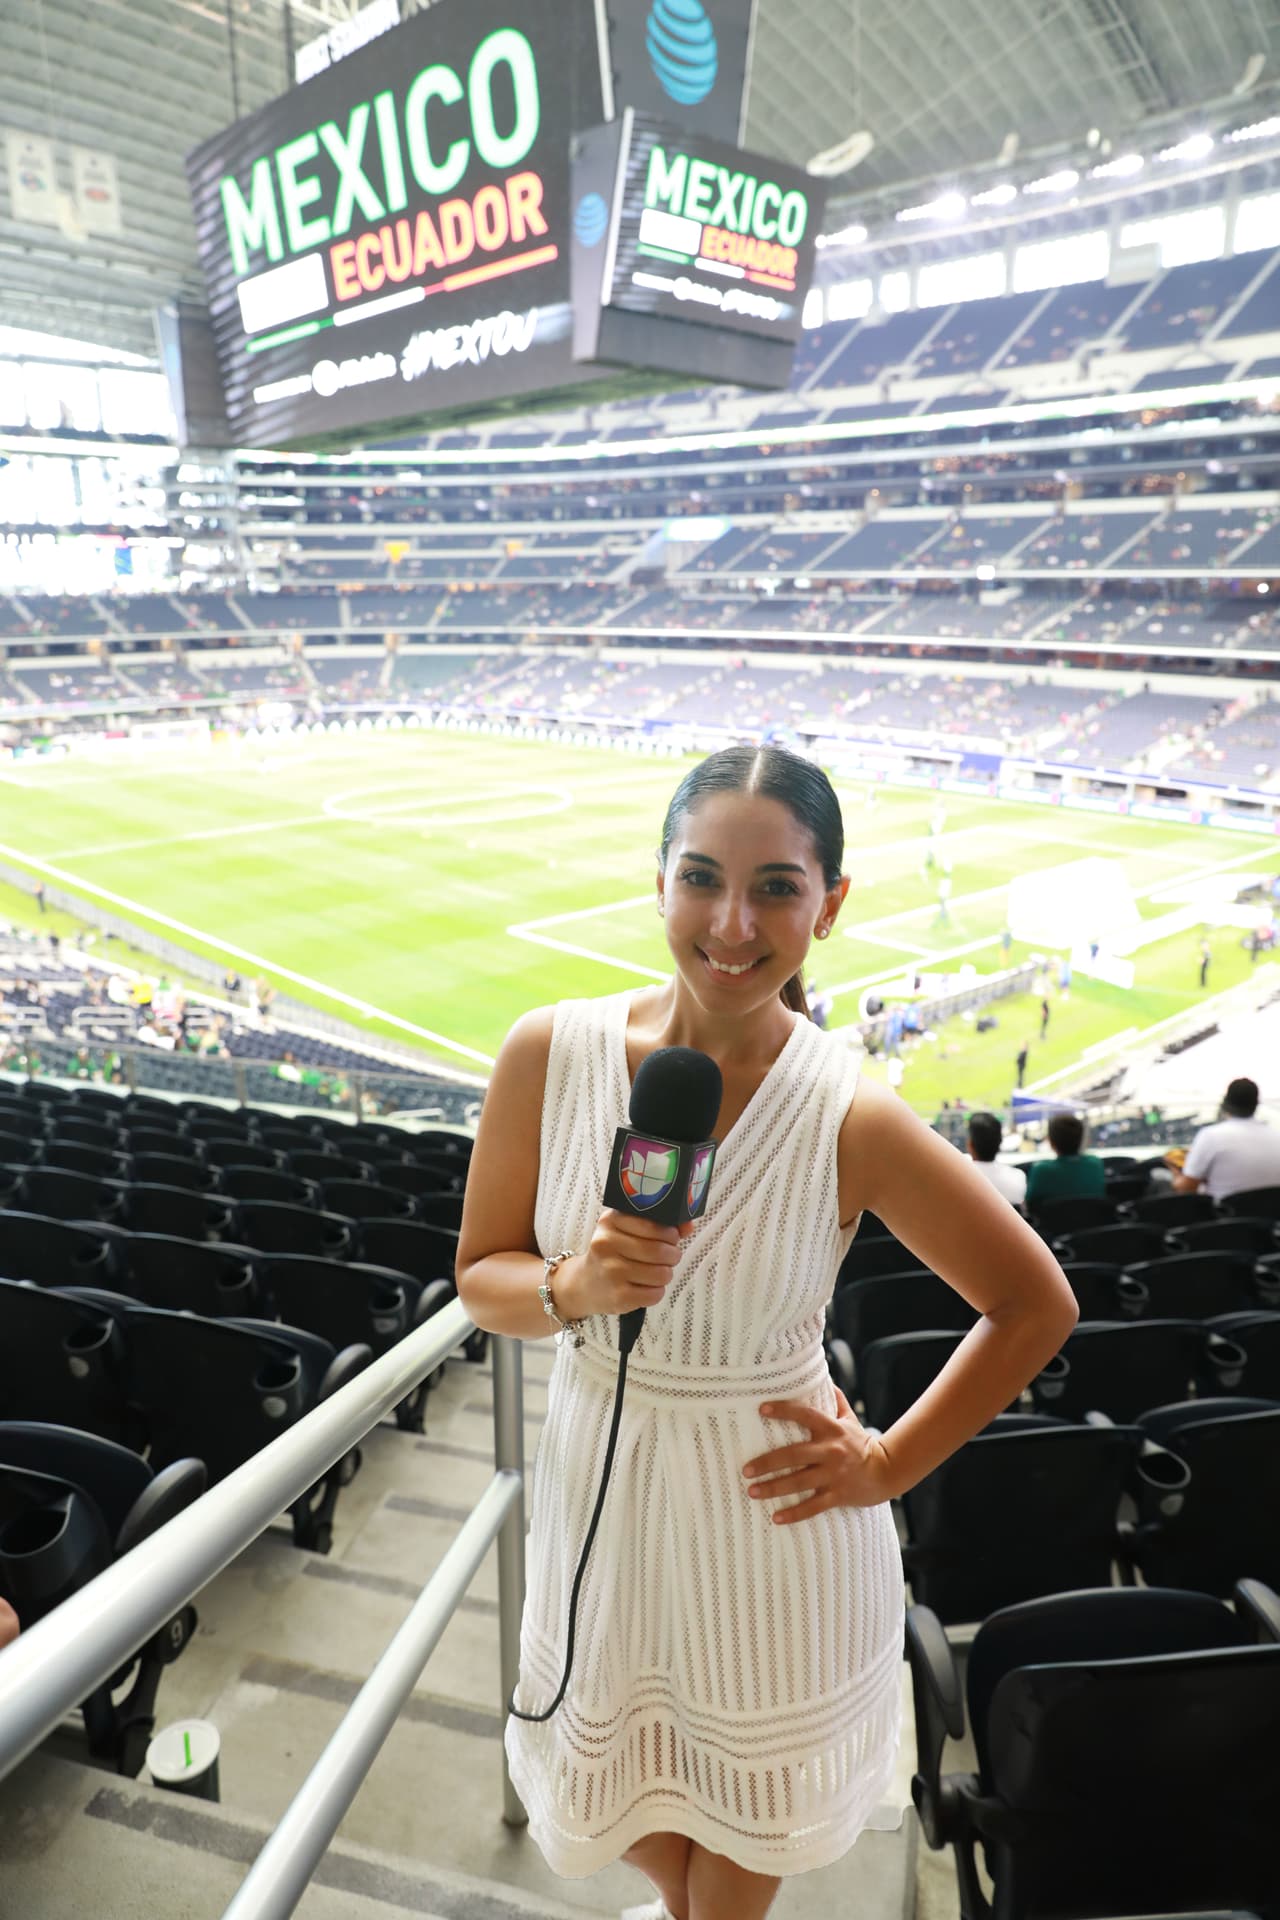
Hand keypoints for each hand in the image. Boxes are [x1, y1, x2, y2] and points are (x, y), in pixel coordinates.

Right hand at [559, 1209, 695, 1320]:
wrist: (583, 1284)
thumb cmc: (612, 1253)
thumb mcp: (626, 1231)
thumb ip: (659, 1224)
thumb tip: (688, 1224)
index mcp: (609, 1221)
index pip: (653, 1225)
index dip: (670, 1233)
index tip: (670, 1238)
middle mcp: (606, 1244)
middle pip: (659, 1250)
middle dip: (673, 1255)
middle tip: (670, 1257)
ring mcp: (611, 1272)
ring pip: (661, 1273)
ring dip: (666, 1274)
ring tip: (658, 1272)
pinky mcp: (617, 1297)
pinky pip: (655, 1294)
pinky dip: (657, 1292)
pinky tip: (647, 1287)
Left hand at [741, 1387, 894, 1522]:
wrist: (887, 1471)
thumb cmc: (861, 1443)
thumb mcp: (850, 1419)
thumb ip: (836, 1400)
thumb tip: (823, 1376)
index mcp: (831, 1429)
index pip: (805, 1415)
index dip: (784, 1410)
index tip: (762, 1409)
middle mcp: (830, 1451)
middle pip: (794, 1455)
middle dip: (767, 1463)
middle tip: (745, 1469)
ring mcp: (834, 1475)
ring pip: (799, 1482)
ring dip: (774, 1488)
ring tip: (752, 1492)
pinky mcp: (837, 1495)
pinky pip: (813, 1506)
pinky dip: (794, 1514)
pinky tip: (776, 1518)